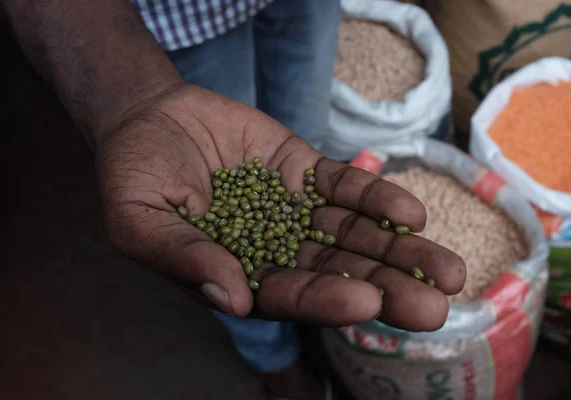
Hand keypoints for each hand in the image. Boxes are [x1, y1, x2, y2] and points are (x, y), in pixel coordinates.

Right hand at [96, 83, 465, 330]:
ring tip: (447, 268)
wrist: (150, 117)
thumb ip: (184, 258)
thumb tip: (233, 299)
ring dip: (400, 251)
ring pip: (353, 235)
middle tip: (433, 306)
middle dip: (385, 288)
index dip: (325, 300)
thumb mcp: (141, 220)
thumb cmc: (135, 175)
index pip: (288, 295)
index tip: (365, 301)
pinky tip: (409, 214)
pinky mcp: (305, 170)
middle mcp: (276, 249)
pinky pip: (345, 188)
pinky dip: (376, 199)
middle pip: (337, 273)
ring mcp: (295, 210)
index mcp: (239, 274)